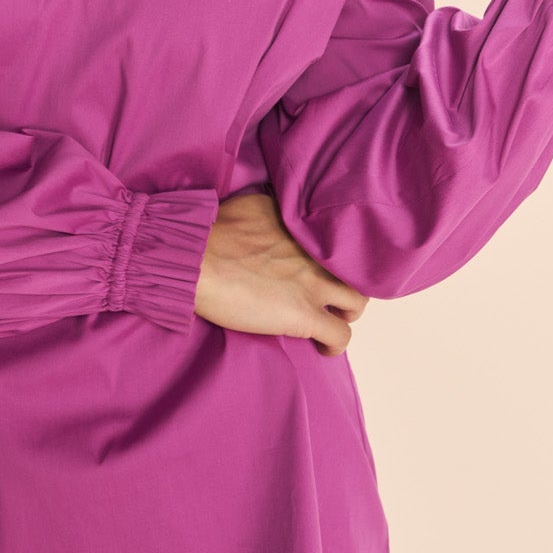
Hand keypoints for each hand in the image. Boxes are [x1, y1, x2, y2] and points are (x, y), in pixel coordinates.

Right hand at [195, 188, 367, 355]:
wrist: (195, 259)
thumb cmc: (209, 233)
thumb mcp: (248, 205)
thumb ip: (271, 210)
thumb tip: (271, 217)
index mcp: (300, 223)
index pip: (334, 238)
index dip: (328, 255)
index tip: (316, 264)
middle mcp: (314, 251)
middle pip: (354, 268)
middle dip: (346, 282)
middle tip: (329, 293)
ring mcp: (312, 283)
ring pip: (356, 302)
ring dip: (346, 312)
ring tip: (331, 319)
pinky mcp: (304, 315)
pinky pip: (340, 334)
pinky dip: (334, 344)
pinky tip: (323, 346)